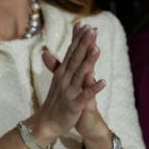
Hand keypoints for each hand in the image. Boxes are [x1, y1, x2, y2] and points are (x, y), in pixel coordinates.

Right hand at [32, 22, 104, 145]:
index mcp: (62, 73)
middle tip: (92, 29)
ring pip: (80, 74)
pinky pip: (84, 96)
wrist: (46, 123)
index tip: (84, 24)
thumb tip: (46, 52)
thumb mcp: (55, 81)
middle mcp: (64, 79)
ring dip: (89, 62)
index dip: (78, 39)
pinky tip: (102, 82)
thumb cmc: (54, 101)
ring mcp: (69, 92)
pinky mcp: (74, 105)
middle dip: (84, 44)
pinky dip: (93, 89)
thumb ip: (56, 65)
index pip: (71, 52)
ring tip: (97, 48)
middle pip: (76, 59)